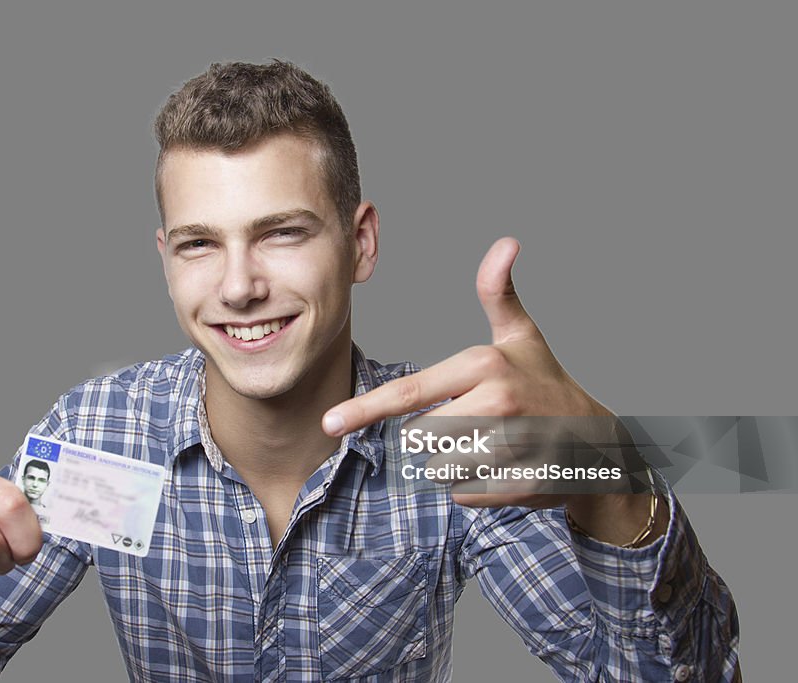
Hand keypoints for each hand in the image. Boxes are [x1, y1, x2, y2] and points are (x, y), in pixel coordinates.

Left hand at [322, 237, 613, 508]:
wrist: (599, 441)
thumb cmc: (545, 382)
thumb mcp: (522, 335)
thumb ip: (499, 292)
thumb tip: (506, 243)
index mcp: (484, 365)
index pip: (410, 392)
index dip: (365, 409)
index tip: (329, 422)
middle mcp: (495, 405)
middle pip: (418, 438)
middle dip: (433, 437)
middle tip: (473, 424)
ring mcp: (509, 448)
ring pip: (439, 470)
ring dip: (453, 463)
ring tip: (491, 445)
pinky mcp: (518, 485)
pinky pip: (463, 495)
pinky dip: (473, 488)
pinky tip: (503, 469)